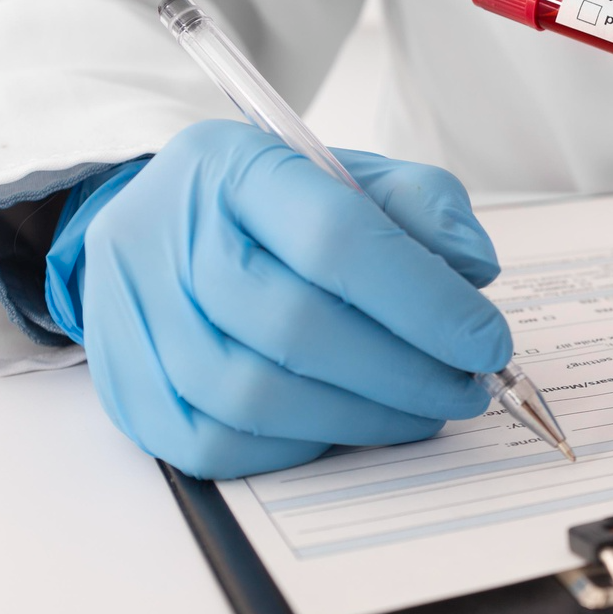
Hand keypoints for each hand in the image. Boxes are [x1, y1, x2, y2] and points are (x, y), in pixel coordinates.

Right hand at [45, 120, 511, 478]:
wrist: (160, 226)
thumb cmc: (273, 208)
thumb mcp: (351, 174)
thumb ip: (423, 206)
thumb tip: (472, 270)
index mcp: (230, 167)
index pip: (334, 237)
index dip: (423, 301)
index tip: (486, 342)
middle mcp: (165, 237)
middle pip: (295, 326)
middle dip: (405, 372)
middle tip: (466, 388)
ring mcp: (133, 318)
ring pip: (256, 397)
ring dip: (363, 418)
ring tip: (423, 410)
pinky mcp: (125, 388)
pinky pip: (218, 445)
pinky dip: (300, 446)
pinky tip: (349, 424)